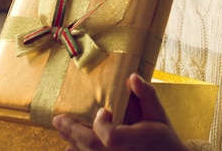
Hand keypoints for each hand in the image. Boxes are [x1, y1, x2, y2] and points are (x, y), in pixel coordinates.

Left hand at [53, 73, 188, 150]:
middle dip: (73, 131)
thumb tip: (131, 77)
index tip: (103, 111)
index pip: (111, 137)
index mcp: (137, 139)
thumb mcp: (159, 113)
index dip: (101, 125)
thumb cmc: (163, 138)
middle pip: (92, 146)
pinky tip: (70, 145)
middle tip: (59, 119)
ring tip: (61, 127)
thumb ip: (146, 95)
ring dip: (72, 140)